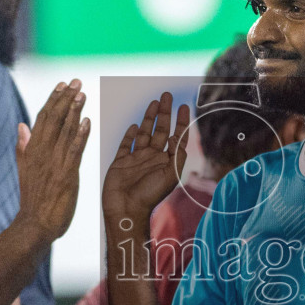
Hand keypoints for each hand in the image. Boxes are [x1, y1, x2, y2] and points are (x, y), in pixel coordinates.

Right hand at [15, 80, 91, 240]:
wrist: (34, 226)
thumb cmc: (34, 201)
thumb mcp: (25, 170)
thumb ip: (24, 147)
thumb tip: (21, 125)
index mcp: (32, 151)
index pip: (42, 119)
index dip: (53, 100)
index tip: (62, 84)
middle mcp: (41, 154)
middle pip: (53, 120)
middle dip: (65, 99)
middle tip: (76, 81)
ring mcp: (53, 164)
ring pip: (63, 132)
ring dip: (73, 111)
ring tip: (82, 93)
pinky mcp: (65, 176)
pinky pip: (74, 152)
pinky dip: (80, 136)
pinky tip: (87, 121)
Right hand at [102, 93, 190, 229]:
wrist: (126, 209)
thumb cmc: (150, 195)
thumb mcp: (170, 175)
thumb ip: (176, 155)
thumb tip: (174, 135)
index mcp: (165, 161)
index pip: (176, 136)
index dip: (181, 121)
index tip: (184, 106)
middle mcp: (152, 157)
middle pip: (160, 130)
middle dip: (164, 113)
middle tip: (166, 95)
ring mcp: (136, 159)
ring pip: (144, 133)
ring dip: (149, 118)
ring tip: (154, 102)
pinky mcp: (120, 162)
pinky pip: (126, 145)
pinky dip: (130, 134)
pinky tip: (135, 125)